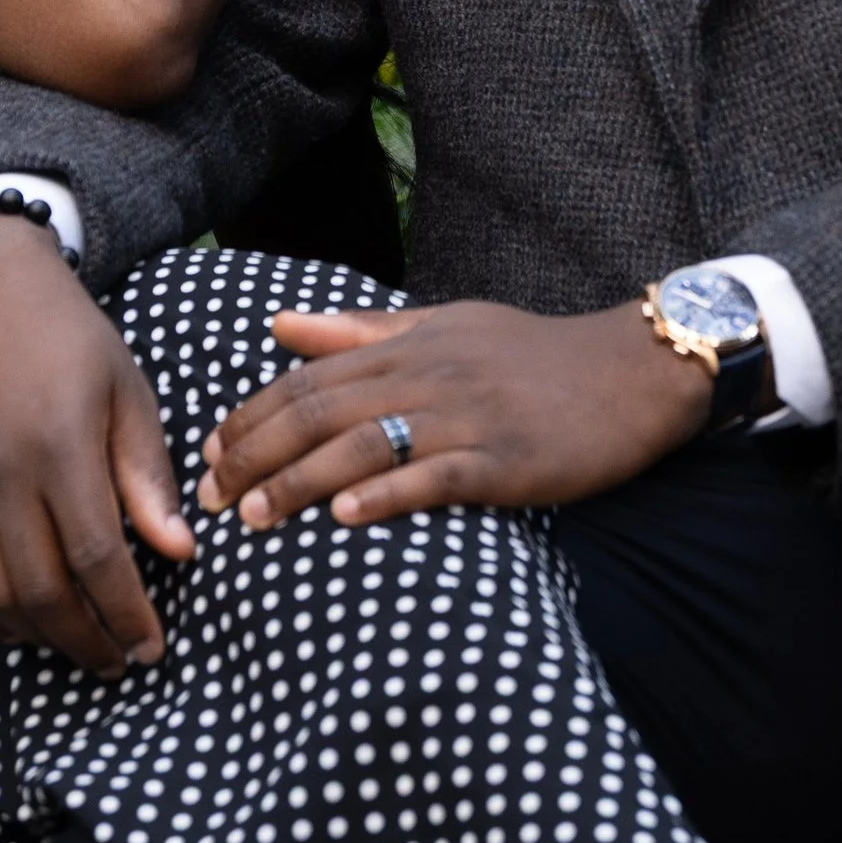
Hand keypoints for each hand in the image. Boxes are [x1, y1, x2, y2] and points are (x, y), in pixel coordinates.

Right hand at [0, 215, 189, 672]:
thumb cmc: (68, 338)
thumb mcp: (127, 392)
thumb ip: (148, 476)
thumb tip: (180, 552)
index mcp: (58, 446)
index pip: (96, 558)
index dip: (127, 614)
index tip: (153, 646)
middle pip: (42, 592)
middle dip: (88, 641)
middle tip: (122, 662)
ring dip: (41, 638)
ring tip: (82, 647)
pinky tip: (25, 625)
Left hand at [198, 298, 712, 528]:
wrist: (633, 371)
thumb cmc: (533, 355)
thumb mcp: (445, 326)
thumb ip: (362, 330)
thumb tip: (279, 324)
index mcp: (409, 345)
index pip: (307, 377)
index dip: (251, 416)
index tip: (209, 453)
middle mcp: (428, 376)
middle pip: (320, 411)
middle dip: (256, 455)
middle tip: (211, 499)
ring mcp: (467, 418)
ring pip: (364, 445)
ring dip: (301, 482)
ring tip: (254, 517)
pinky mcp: (506, 460)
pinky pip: (435, 477)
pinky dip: (387, 496)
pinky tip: (347, 518)